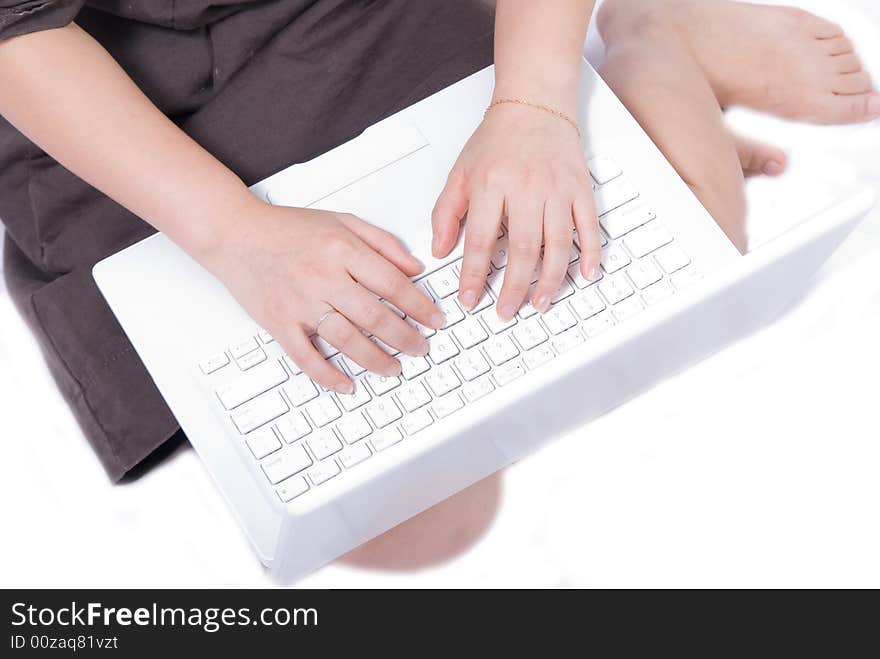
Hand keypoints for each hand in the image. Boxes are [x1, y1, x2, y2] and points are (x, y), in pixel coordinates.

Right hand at [205, 201, 444, 392]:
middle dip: (406, 337)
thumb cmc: (287, 228)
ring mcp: (299, 302)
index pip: (393, 283)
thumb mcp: (342, 221)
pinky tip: (346, 384)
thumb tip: (414, 268)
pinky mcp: (278, 322)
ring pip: (346, 339)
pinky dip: (327, 375)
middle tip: (421, 348)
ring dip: (375, 359)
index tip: (434, 320)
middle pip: (375, 316)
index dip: (420, 306)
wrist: (235, 233)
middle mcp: (322, 276)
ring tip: (395, 368)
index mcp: (342, 249)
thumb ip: (381, 243)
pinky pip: (305, 356)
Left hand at [431, 103, 600, 320]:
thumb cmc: (497, 139)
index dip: (475, 275)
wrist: (534, 102)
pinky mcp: (580, 188)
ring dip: (550, 279)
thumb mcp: (460, 172)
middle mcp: (526, 188)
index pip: (482, 240)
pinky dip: (591, 252)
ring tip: (540, 303)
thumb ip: (446, 212)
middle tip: (506, 312)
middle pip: (523, 249)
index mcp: (491, 184)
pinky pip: (589, 225)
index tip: (470, 299)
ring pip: (558, 243)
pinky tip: (586, 275)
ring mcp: (557, 189)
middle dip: (514, 287)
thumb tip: (440, 250)